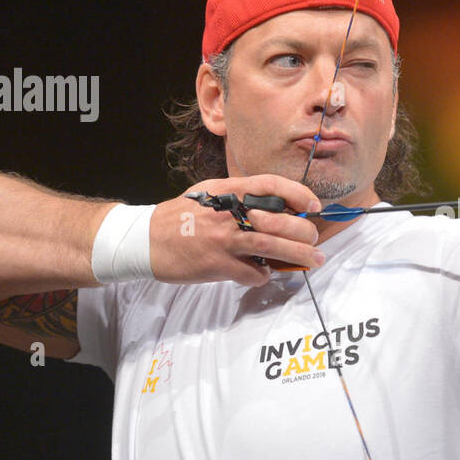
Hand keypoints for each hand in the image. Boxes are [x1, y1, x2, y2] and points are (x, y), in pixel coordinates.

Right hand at [150, 175, 324, 285]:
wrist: (145, 240)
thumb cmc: (180, 217)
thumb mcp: (209, 194)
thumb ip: (238, 198)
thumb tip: (275, 209)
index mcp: (227, 191)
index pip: (270, 185)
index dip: (297, 193)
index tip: (313, 205)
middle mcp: (228, 212)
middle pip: (279, 221)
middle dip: (305, 232)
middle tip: (314, 240)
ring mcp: (223, 239)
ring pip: (272, 246)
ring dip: (298, 255)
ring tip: (314, 260)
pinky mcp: (217, 264)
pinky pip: (252, 272)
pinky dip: (263, 275)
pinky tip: (262, 273)